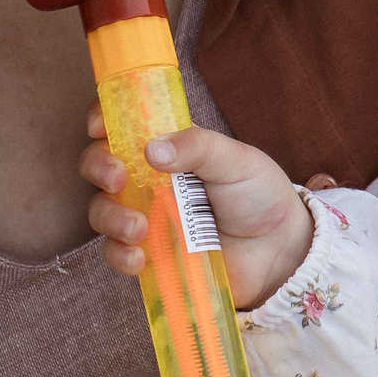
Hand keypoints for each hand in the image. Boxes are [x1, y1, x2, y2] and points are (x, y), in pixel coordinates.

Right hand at [80, 108, 314, 307]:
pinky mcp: (149, 252)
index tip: (99, 126)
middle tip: (117, 178)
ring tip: (138, 228)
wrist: (279, 250)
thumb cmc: (259, 195)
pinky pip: (116, 253)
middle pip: (100, 164)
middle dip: (98, 167)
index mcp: (168, 147)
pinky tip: (140, 257)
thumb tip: (151, 147)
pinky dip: (119, 255)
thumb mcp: (236, 161)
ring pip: (101, 210)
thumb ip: (198, 147)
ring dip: (110, 216)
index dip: (102, 118)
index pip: (123, 124)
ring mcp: (145, 216)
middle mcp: (148, 179)